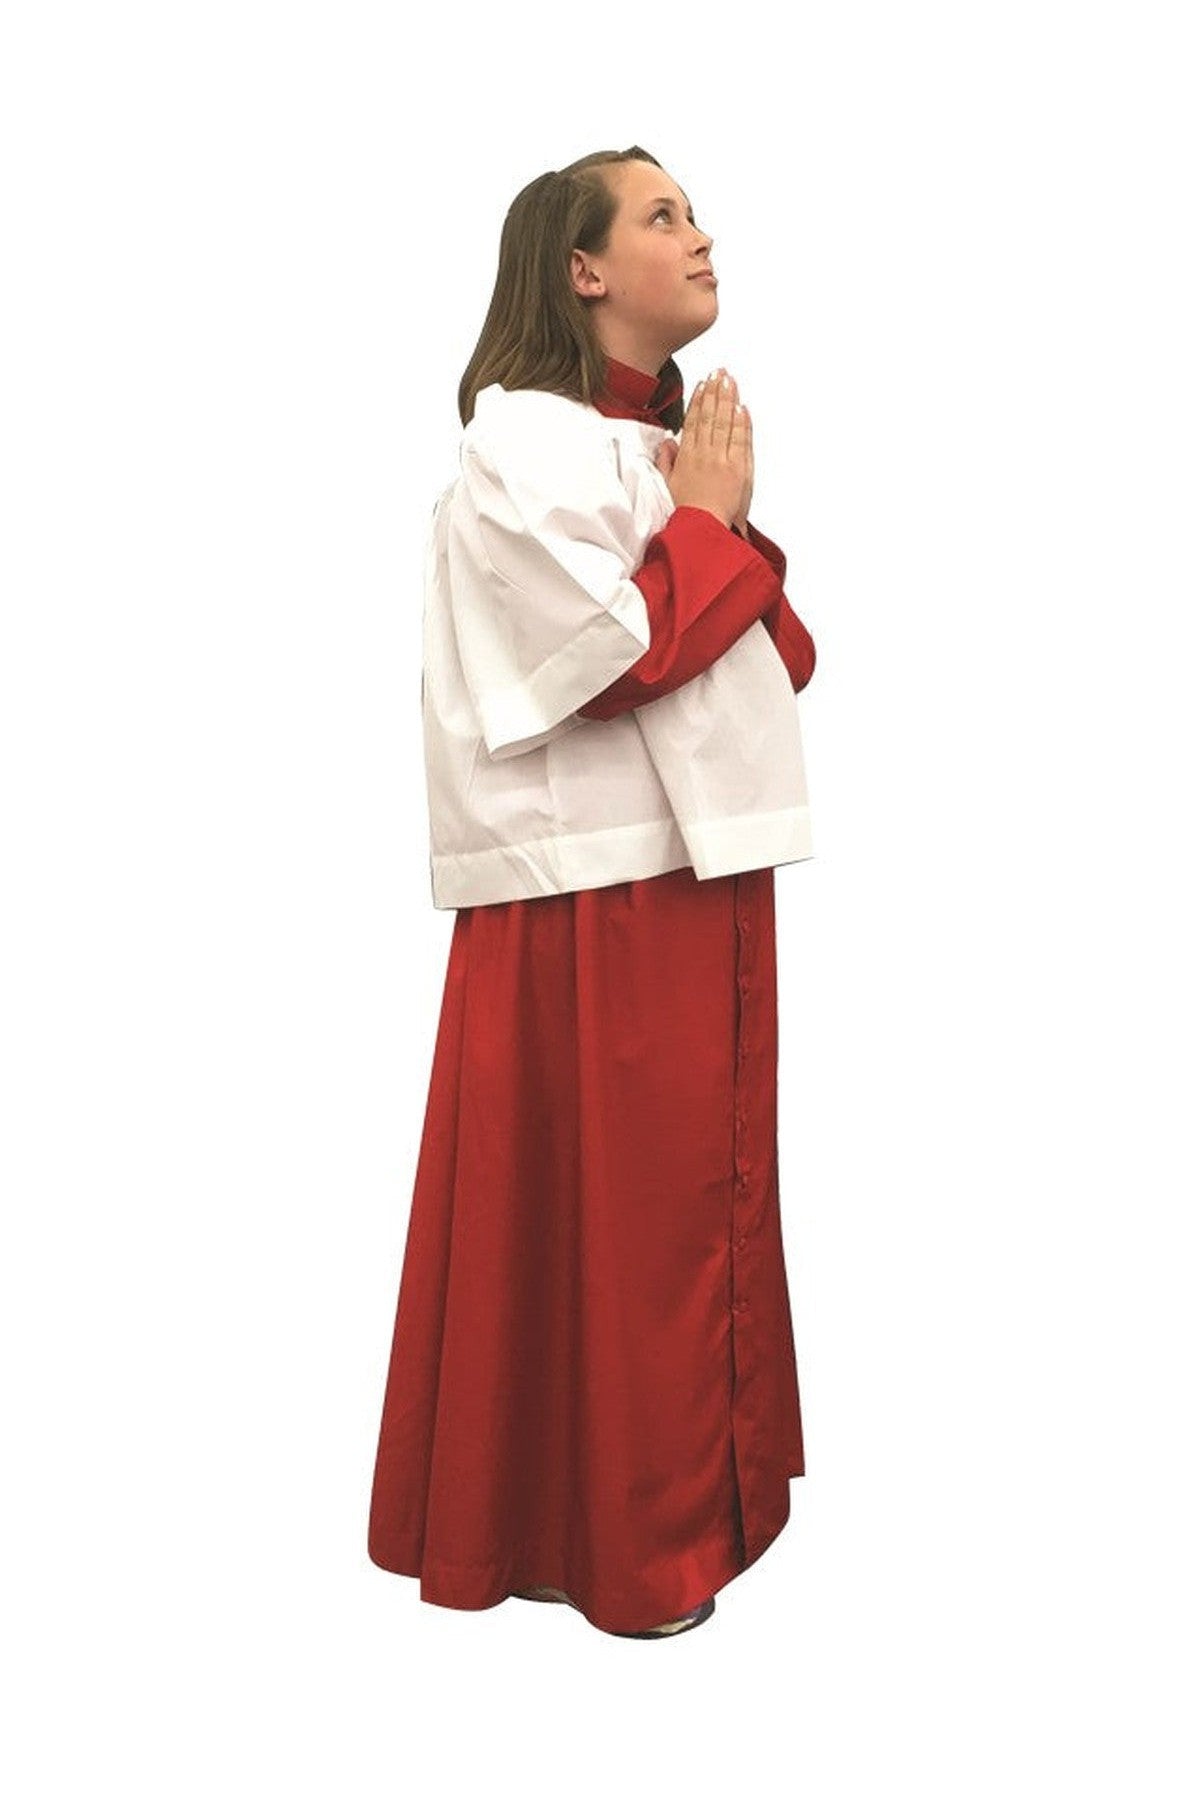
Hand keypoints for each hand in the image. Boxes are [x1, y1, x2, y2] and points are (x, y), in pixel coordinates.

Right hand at [660, 368, 752, 528]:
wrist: (703, 529)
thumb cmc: (687, 513)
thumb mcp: (668, 486)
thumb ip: (667, 462)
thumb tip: (667, 442)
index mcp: (687, 456)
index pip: (693, 420)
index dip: (698, 399)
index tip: (702, 383)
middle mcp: (704, 454)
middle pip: (710, 415)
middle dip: (715, 391)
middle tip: (720, 372)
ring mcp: (723, 459)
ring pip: (725, 422)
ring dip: (729, 399)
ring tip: (731, 380)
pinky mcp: (739, 468)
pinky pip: (741, 439)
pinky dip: (742, 422)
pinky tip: (742, 406)